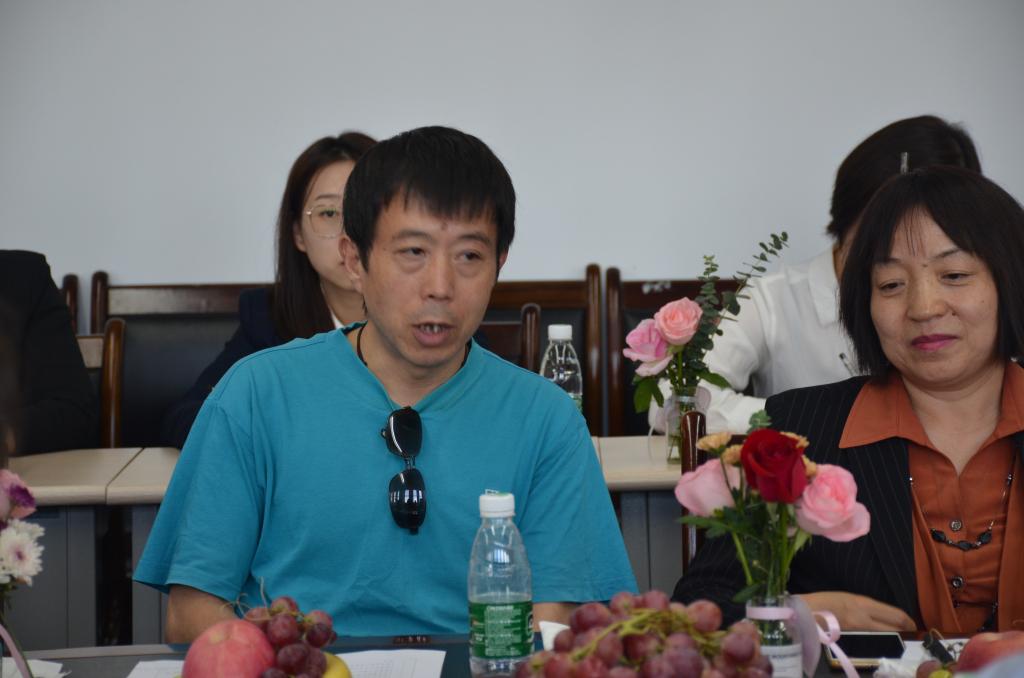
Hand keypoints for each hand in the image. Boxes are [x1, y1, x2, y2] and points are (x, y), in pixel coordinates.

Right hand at [797, 591, 916, 631]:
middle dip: (904, 628)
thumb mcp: (846, 597)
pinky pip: (871, 637)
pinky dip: (879, 635)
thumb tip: (879, 613)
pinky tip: (879, 634)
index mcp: (862, 603)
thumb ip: (863, 606)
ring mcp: (858, 630)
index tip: (913, 622)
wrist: (803, 614)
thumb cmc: (822, 601)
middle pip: (892, 626)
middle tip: (910, 629)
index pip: (894, 614)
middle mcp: (864, 618)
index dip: (906, 620)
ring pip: (883, 633)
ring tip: (898, 631)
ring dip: (892, 632)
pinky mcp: (852, 638)